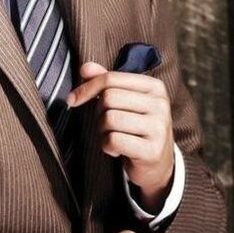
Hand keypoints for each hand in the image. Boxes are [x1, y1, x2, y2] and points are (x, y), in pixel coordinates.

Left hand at [66, 60, 174, 209]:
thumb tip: (85, 68)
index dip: (87, 88)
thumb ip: (106, 82)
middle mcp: (160, 104)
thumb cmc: (136, 128)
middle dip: (98, 113)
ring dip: (103, 131)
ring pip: (110, 119)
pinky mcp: (152, 150)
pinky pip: (114, 140)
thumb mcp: (125, 101)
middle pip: (109, 98)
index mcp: (154, 87)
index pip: (111, 78)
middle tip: (106, 125)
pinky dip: (107, 146)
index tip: (73, 99)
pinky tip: (116, 150)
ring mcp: (159, 127)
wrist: (157, 163)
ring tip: (113, 137)